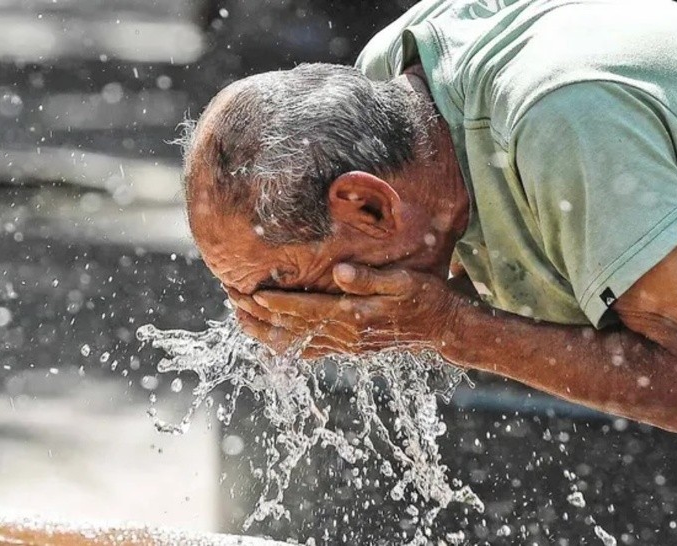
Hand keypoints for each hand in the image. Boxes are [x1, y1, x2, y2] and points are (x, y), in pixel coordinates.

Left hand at [227, 264, 466, 358]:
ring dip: (264, 331)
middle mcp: (345, 336)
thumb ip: (371, 278)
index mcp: (355, 317)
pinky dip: (284, 347)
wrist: (445, 330)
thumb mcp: (405, 281)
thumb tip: (342, 272)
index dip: (275, 302)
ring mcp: (345, 346)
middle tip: (231, 299)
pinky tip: (268, 341)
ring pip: (295, 343)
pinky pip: (309, 352)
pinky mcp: (348, 348)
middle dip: (259, 315)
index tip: (248, 292)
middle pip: (292, 328)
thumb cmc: (427, 298)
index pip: (305, 310)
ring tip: (238, 318)